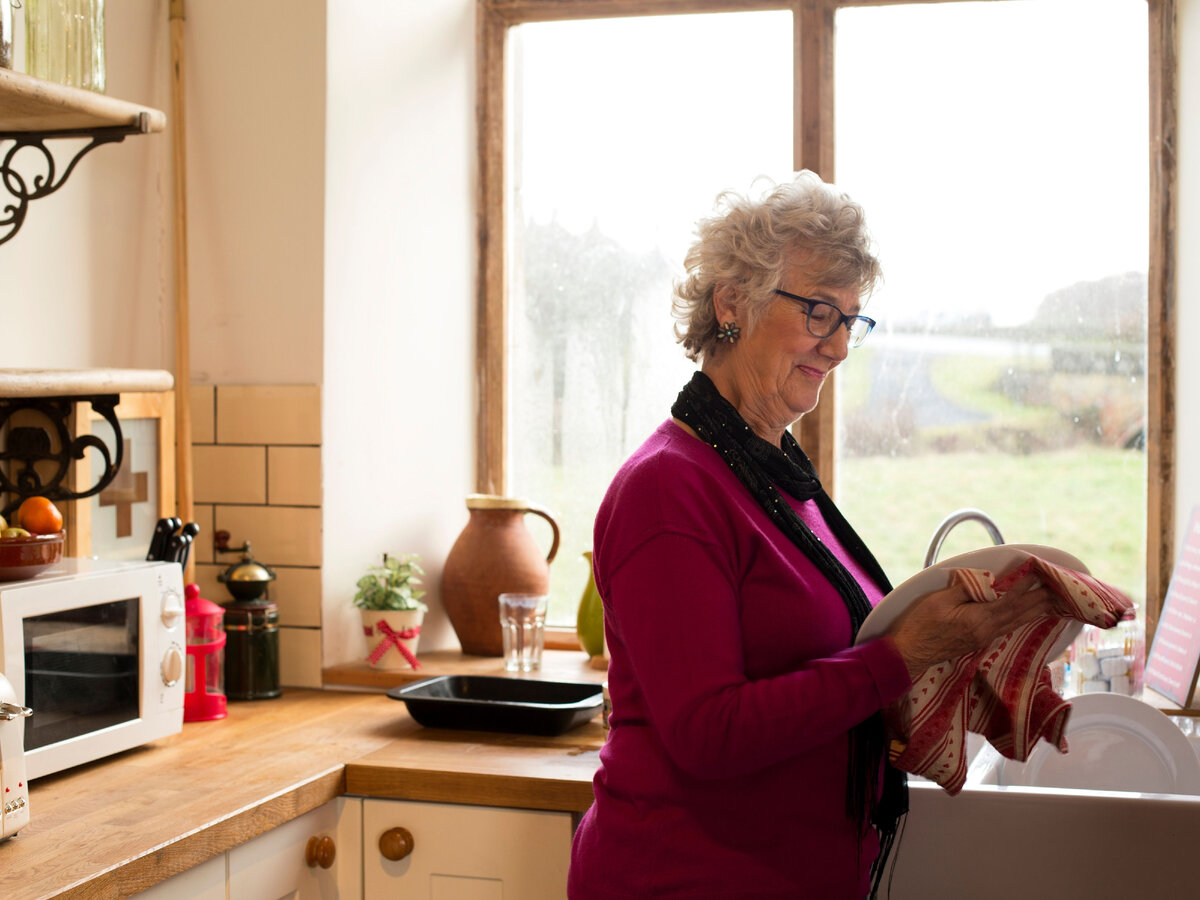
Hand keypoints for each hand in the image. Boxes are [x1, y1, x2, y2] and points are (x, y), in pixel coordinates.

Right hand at [886, 568, 1061, 680]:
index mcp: (979, 619)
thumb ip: (965, 589)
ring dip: (1033, 612)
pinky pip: (1006, 628)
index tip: (1037, 573)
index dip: (1024, 586)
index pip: (1008, 600)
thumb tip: (985, 580)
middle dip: (1038, 601)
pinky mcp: (977, 641)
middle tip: (1057, 590)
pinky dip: (1020, 619)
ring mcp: (983, 638)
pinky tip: (1024, 617)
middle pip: (1018, 614)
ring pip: (1014, 623)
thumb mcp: (939, 600)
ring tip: (1050, 603)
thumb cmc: (920, 625)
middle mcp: (986, 631)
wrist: (910, 653)